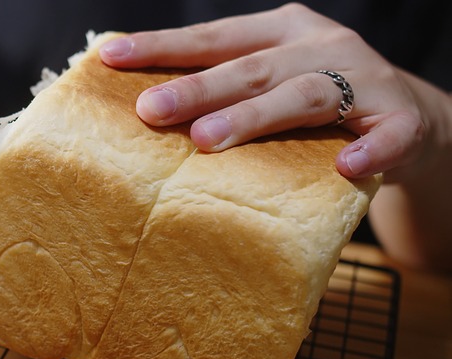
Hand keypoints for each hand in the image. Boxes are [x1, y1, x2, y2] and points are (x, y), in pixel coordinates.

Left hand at [99, 3, 450, 184]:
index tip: (112, 56)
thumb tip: (144, 114)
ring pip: (306, 95)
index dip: (162, 46)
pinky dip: (370, 149)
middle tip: (149, 110)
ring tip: (209, 140)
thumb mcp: (272, 81)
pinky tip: (346, 166)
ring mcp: (365, 80)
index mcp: (281, 32)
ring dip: (256, 116)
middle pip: (251, 67)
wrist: (407, 116)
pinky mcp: (403, 119)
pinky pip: (391, 135)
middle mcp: (320, 46)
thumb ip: (225, 90)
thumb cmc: (319, 105)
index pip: (213, 39)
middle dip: (198, 88)